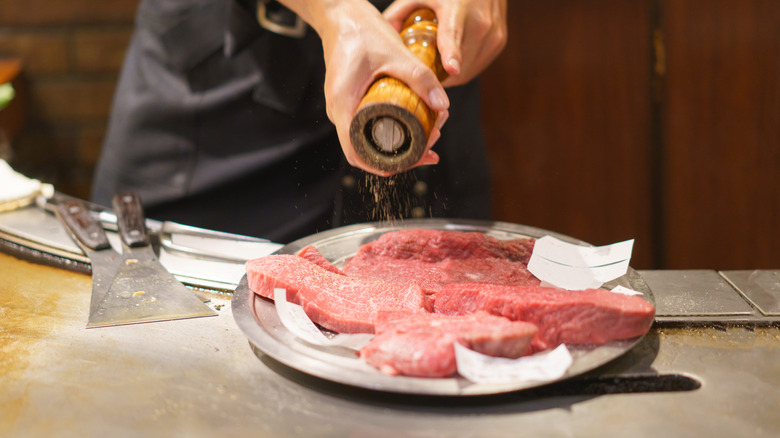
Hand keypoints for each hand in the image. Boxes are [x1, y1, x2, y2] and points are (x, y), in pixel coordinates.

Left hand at [384, 0, 507, 86]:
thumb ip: (398, 14)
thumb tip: (379, 38)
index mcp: (458, 10)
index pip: (454, 36)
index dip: (453, 55)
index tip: (451, 69)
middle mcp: (481, 23)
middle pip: (459, 64)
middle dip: (438, 75)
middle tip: (420, 77)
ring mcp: (493, 34)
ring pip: (468, 71)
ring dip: (450, 76)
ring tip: (435, 69)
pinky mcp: (499, 42)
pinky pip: (477, 67)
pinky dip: (463, 70)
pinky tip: (451, 64)